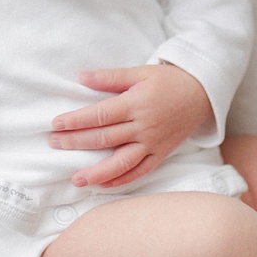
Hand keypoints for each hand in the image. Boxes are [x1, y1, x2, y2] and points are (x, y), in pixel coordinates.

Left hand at [48, 63, 213, 188]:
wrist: (202, 94)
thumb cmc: (168, 81)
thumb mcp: (140, 72)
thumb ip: (110, 77)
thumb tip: (82, 77)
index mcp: (136, 104)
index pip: (100, 115)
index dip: (77, 120)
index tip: (56, 124)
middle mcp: (144, 127)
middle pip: (105, 138)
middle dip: (76, 143)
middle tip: (54, 144)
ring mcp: (153, 143)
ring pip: (122, 162)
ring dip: (97, 173)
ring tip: (76, 179)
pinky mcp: (160, 154)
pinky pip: (140, 171)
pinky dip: (121, 180)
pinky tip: (103, 184)